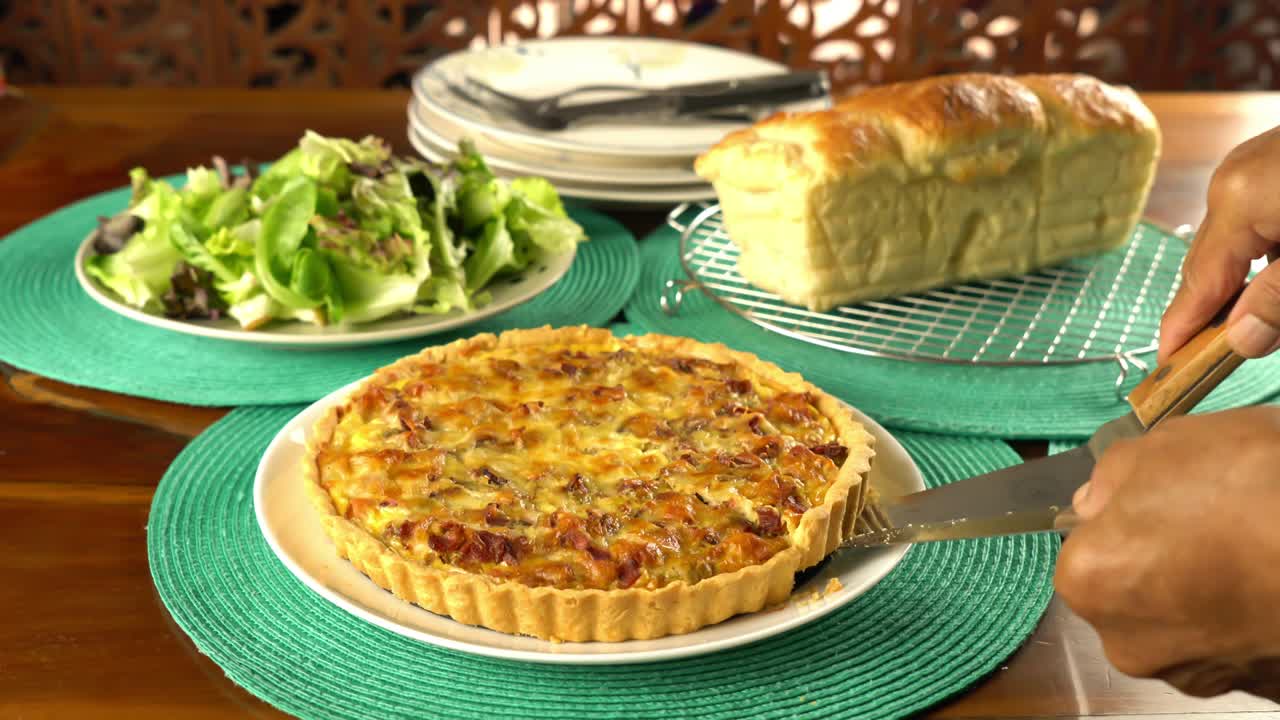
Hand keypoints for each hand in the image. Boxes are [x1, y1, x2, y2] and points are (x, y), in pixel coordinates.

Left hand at [1056, 406, 1279, 699]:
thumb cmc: (1253, 489)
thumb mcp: (1169, 445)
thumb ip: (1115, 474)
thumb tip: (1097, 499)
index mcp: (1089, 579)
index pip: (1088, 543)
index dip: (1126, 513)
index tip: (1166, 496)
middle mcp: (1125, 640)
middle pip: (1130, 587)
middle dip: (1162, 555)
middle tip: (1214, 518)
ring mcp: (1190, 672)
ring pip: (1181, 617)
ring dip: (1204, 587)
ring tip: (1252, 544)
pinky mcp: (1249, 687)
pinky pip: (1230, 640)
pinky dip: (1243, 612)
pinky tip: (1270, 576)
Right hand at [1160, 125, 1279, 361]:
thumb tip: (1241, 340)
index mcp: (1238, 199)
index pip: (1198, 281)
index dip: (1181, 329)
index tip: (1167, 367)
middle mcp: (1236, 178)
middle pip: (1211, 262)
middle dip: (1218, 309)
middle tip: (1214, 358)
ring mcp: (1256, 163)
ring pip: (1239, 242)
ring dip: (1250, 283)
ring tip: (1264, 318)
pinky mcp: (1278, 159)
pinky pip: (1259, 217)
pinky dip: (1270, 253)